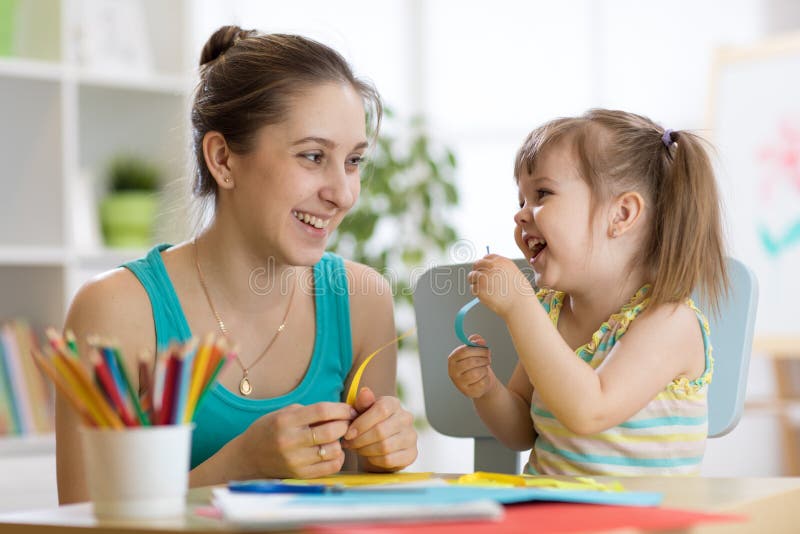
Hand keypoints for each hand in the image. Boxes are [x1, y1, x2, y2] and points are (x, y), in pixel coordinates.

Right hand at [241, 402, 356, 478]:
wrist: (249, 457)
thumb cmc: (270, 430)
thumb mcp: (285, 413)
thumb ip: (310, 412)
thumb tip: (340, 411)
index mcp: (286, 421)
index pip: (321, 411)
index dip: (341, 409)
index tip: (349, 409)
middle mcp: (290, 441)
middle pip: (330, 431)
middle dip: (344, 425)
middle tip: (346, 423)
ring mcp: (295, 460)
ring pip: (333, 450)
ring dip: (340, 442)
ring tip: (335, 438)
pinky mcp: (300, 475)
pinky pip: (330, 467)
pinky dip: (337, 458)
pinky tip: (332, 451)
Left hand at [342, 387, 417, 470]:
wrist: (380, 444)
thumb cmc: (368, 424)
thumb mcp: (361, 412)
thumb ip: (362, 403)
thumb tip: (365, 391)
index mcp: (394, 403)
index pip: (380, 410)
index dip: (361, 423)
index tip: (348, 434)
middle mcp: (406, 418)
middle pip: (381, 431)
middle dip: (360, 440)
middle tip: (349, 444)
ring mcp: (411, 436)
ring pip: (385, 447)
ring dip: (365, 450)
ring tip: (357, 449)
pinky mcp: (412, 454)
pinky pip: (389, 460)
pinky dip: (375, 460)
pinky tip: (369, 456)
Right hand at [448, 334, 497, 398]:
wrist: (480, 382)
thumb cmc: (477, 364)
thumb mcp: (476, 351)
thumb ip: (476, 342)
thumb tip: (479, 340)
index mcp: (452, 359)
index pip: (464, 351)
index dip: (478, 350)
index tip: (487, 351)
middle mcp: (452, 371)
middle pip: (471, 362)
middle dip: (483, 359)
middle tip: (488, 360)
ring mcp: (459, 383)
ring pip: (476, 373)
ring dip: (484, 369)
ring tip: (485, 369)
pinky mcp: (468, 392)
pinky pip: (481, 383)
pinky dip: (486, 379)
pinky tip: (484, 378)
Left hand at [468, 254, 531, 317]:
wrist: (520, 305)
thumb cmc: (520, 293)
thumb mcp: (513, 273)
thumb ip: (500, 269)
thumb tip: (488, 269)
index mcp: (501, 261)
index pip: (486, 257)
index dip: (483, 264)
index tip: (483, 269)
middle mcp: (491, 267)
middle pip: (476, 265)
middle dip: (476, 271)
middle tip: (478, 280)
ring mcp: (484, 277)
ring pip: (471, 276)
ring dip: (475, 282)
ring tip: (485, 290)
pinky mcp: (479, 289)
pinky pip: (472, 289)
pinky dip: (477, 293)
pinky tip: (487, 297)